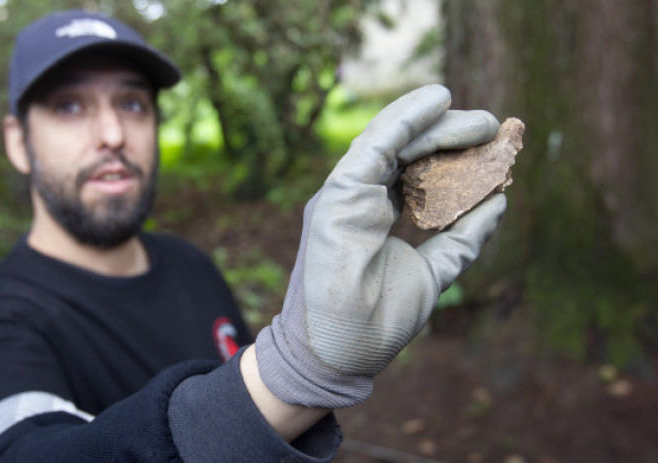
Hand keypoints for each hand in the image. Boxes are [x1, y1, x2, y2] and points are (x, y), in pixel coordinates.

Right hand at [255, 84, 506, 408]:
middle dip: (451, 134)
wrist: (341, 352)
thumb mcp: (433, 271)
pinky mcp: (339, 192)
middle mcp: (359, 196)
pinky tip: (438, 101)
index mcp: (375, 212)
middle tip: (494, 129)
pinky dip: (407, 118)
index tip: (493, 150)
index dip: (454, 156)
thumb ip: (462, 238)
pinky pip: (377, 144)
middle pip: (407, 150)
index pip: (416, 171)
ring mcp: (346, 192)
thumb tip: (501, 203)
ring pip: (393, 139)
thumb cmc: (377, 320)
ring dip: (438, 122)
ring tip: (483, 121)